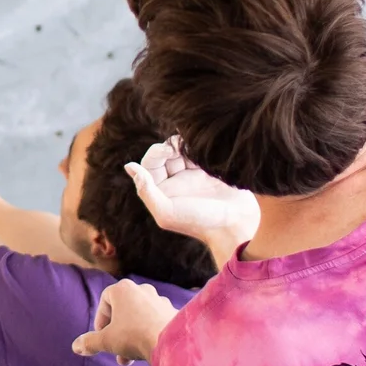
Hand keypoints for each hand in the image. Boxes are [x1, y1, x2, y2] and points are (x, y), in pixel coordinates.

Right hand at [71, 278, 176, 365]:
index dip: (100, 319)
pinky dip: (147, 334)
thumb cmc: (134, 335)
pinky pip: (155, 322)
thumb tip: (75, 347)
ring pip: (139, 318)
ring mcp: (159, 300)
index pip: (105, 299)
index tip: (100, 336)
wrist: (170, 342)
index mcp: (123, 289)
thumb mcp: (107, 341)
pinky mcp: (172, 312)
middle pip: (123, 310)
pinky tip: (147, 351)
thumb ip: (90, 342)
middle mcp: (142, 290)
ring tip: (129, 358)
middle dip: (116, 333)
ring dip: (131, 336)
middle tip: (114, 350)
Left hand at [125, 138, 259, 260]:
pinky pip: (199, 151)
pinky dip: (198, 145)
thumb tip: (129, 166)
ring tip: (192, 142)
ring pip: (181, 150)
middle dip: (169, 146)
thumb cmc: (199, 221)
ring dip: (183, 143)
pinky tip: (203, 143)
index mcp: (162, 191)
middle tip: (179, 145)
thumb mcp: (166, 211)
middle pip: (164, 154)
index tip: (169, 151)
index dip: (156, 153)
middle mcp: (176, 182)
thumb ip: (146, 190)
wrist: (236, 223)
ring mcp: (193, 175)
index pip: (150, 164)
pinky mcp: (210, 170)